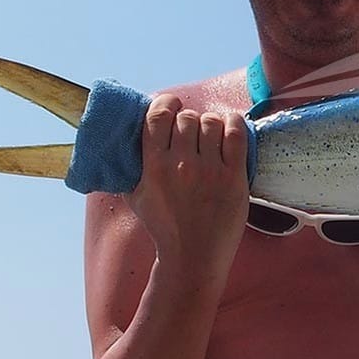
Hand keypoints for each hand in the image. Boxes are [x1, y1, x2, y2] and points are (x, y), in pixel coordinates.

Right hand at [126, 94, 250, 269]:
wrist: (193, 256)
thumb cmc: (164, 226)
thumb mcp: (135, 196)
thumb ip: (130, 167)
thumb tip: (122, 139)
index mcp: (154, 167)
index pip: (157, 116)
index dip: (165, 102)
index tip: (171, 103)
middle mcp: (181, 165)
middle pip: (187, 118)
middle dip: (189, 119)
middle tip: (192, 130)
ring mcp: (209, 171)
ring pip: (211, 122)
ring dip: (211, 123)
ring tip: (210, 133)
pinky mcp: (233, 178)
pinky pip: (236, 135)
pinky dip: (234, 123)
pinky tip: (231, 124)